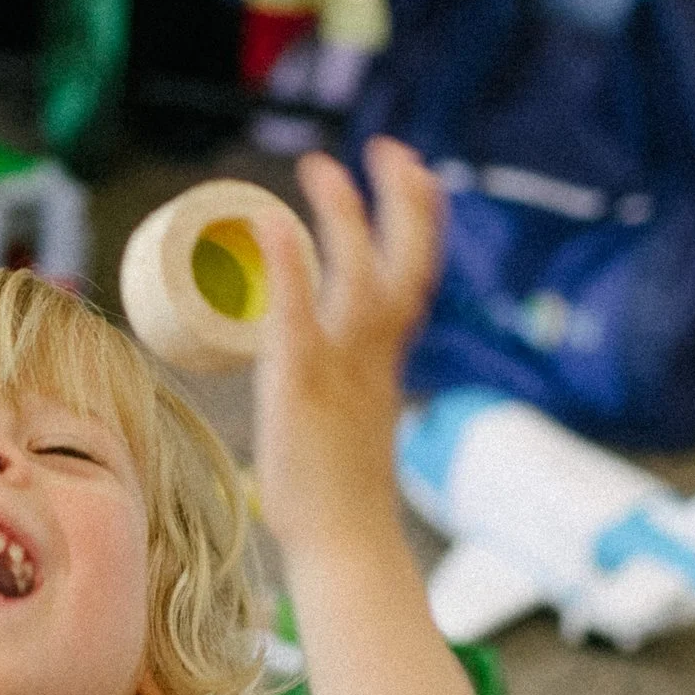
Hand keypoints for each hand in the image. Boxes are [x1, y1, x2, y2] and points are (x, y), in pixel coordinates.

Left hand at [250, 137, 443, 556]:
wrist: (346, 548)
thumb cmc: (340, 502)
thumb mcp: (349, 430)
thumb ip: (341, 396)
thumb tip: (322, 387)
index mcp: (384, 365)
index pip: (412, 279)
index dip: (417, 224)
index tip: (415, 174)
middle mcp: (372, 358)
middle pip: (404, 264)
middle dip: (403, 201)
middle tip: (389, 147)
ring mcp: (340, 370)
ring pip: (357, 278)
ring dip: (343, 217)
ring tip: (321, 167)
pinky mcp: (300, 388)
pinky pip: (298, 317)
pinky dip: (291, 269)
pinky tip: (276, 226)